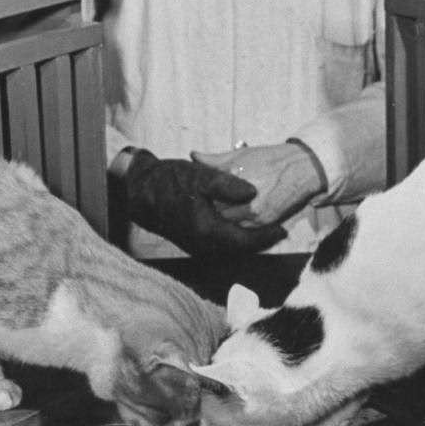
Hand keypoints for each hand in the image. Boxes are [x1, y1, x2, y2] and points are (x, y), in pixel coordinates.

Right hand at [121, 149, 285, 256]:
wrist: (141, 191)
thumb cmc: (170, 181)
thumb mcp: (201, 176)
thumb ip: (228, 185)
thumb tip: (254, 194)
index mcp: (207, 230)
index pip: (244, 241)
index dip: (266, 237)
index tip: (282, 230)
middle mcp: (203, 244)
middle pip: (240, 249)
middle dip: (261, 241)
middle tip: (280, 231)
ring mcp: (197, 245)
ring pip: (230, 248)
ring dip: (249, 241)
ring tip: (266, 229)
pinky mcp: (193, 242)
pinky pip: (221, 245)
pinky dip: (235, 238)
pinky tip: (242, 226)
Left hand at [191, 142, 324, 228]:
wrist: (302, 168)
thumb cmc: (269, 159)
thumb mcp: (241, 155)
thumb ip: (215, 159)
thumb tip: (193, 155)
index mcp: (233, 176)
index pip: (207, 193)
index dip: (203, 196)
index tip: (201, 195)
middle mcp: (242, 196)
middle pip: (216, 211)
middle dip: (212, 209)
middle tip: (211, 206)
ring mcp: (254, 211)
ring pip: (229, 223)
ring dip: (225, 219)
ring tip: (224, 212)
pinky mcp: (265, 221)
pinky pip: (244, 230)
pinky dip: (239, 225)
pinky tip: (239, 217)